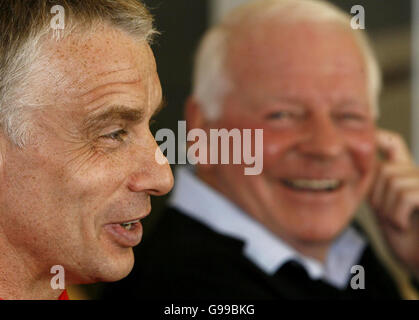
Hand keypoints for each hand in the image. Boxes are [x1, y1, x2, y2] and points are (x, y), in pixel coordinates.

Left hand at [368, 129, 418, 278]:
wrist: (418, 259)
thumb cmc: (404, 237)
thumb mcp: (383, 206)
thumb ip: (375, 185)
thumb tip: (357, 162)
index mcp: (405, 174)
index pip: (394, 144)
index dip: (380, 136)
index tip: (368, 132)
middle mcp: (418, 175)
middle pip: (385, 169)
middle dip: (378, 196)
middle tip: (388, 216)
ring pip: (393, 182)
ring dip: (388, 209)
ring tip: (398, 222)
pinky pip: (405, 195)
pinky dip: (398, 215)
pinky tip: (403, 226)